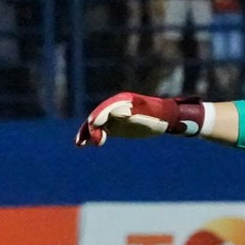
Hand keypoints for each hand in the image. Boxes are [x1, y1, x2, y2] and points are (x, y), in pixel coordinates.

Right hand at [74, 92, 204, 145]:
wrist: (165, 118)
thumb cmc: (158, 115)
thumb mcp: (146, 114)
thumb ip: (132, 113)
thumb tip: (115, 113)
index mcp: (122, 100)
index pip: (106, 108)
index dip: (99, 116)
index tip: (93, 124)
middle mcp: (114, 106)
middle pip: (98, 115)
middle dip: (92, 127)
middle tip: (95, 141)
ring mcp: (112, 116)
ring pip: (95, 123)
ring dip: (87, 132)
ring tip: (80, 143)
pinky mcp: (113, 126)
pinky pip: (99, 130)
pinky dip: (91, 136)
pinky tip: (83, 144)